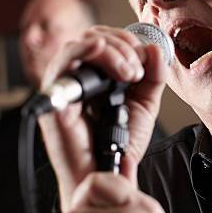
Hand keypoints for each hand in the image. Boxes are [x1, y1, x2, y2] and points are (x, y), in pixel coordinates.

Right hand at [38, 25, 166, 211]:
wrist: (109, 176)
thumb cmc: (120, 143)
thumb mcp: (145, 104)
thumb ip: (153, 76)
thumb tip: (155, 48)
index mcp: (100, 76)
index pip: (109, 40)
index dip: (129, 41)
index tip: (147, 60)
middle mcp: (81, 77)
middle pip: (96, 36)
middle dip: (124, 45)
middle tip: (137, 72)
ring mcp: (66, 86)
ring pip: (82, 44)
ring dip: (112, 51)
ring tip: (129, 74)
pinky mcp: (56, 98)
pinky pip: (63, 63)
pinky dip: (83, 50)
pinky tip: (100, 50)